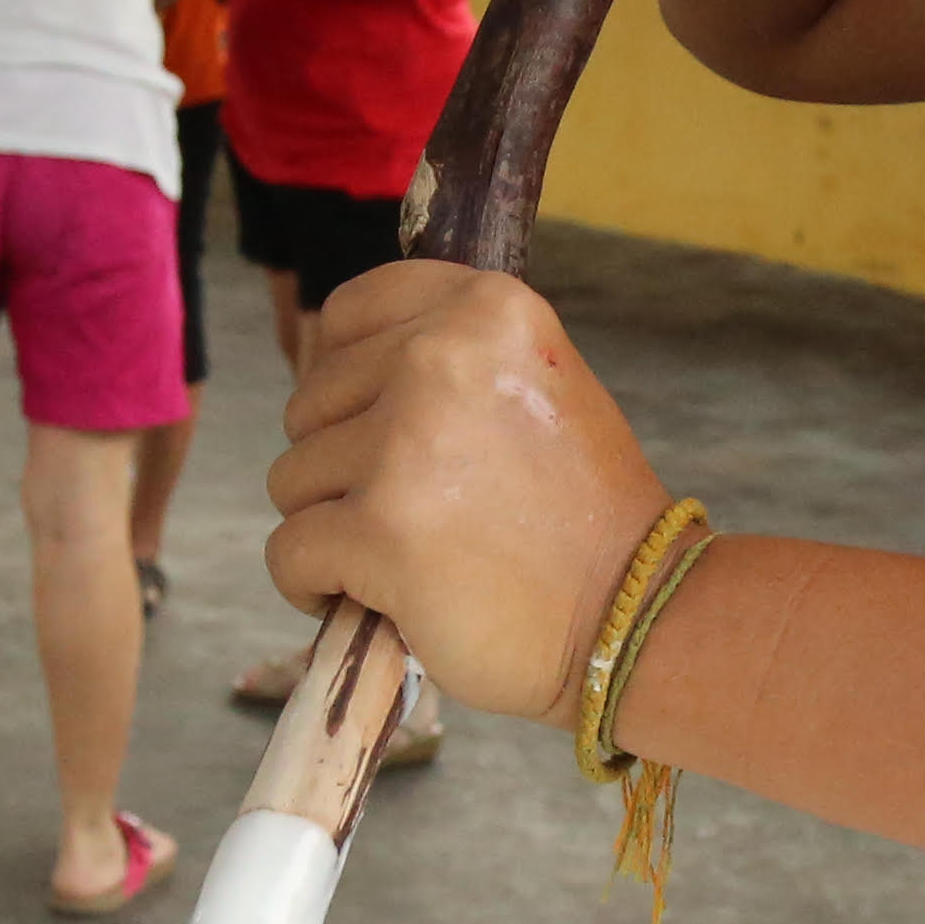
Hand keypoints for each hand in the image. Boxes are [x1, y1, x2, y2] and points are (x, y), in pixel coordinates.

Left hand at [264, 265, 670, 727]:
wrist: (635, 614)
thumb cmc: (582, 514)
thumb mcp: (533, 384)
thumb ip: (449, 357)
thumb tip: (327, 358)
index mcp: (487, 308)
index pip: (349, 312)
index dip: (348, 380)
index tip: (382, 428)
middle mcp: (441, 355)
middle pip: (312, 402)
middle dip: (343, 465)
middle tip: (417, 512)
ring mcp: (406, 443)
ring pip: (293, 478)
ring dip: (331, 526)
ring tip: (405, 557)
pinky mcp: (378, 529)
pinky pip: (289, 549)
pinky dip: (311, 585)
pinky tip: (368, 600)